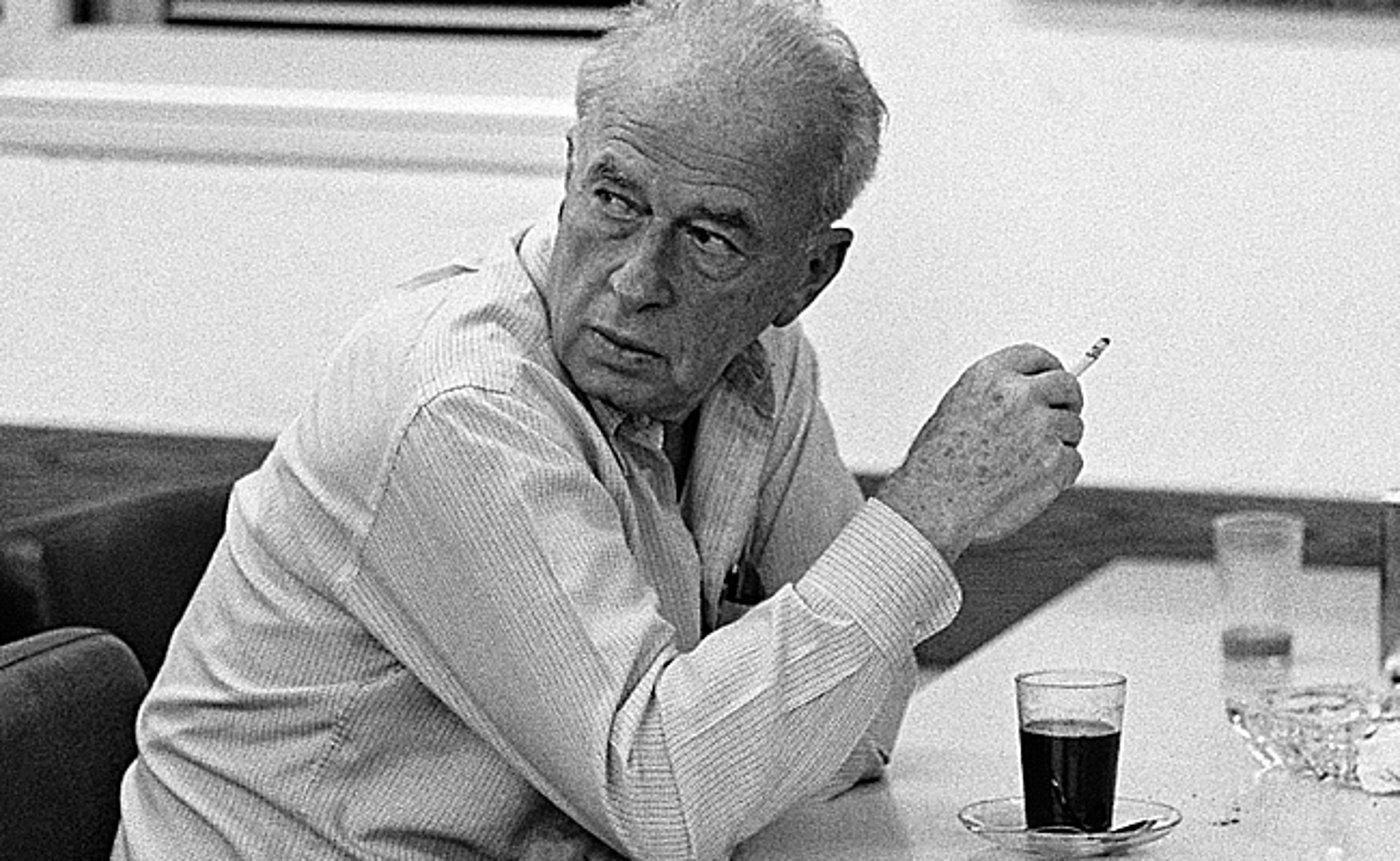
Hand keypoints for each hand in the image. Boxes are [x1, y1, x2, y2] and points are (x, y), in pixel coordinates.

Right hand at [876, 344, 1084, 560]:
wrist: (933, 504)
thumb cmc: (937, 463)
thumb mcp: (958, 409)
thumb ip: (997, 394)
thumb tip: (1035, 394)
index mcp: (991, 376)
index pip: (1037, 356)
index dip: (1050, 369)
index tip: (1054, 380)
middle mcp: (1019, 395)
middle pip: (1067, 385)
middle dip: (1068, 402)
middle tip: (1060, 421)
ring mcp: (1041, 427)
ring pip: (1072, 427)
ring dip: (1059, 444)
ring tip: (1024, 466)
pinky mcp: (1055, 461)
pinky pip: (1073, 460)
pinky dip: (1059, 474)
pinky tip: (1029, 484)